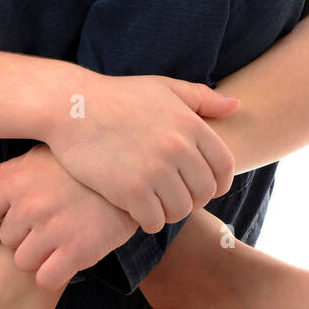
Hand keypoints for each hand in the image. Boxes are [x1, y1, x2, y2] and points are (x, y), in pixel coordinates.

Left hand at [0, 144, 137, 291]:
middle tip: (47, 225)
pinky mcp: (77, 250)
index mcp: (19, 181)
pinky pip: (46, 279)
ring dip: (38, 257)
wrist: (132, 178)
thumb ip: (2, 177)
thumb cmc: (80, 169)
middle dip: (22, 237)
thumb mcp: (39, 160)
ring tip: (59, 240)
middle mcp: (32, 204)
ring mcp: (54, 228)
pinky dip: (54, 275)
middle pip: (7, 241)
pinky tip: (67, 259)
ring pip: (24, 262)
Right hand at [44, 73, 237, 233]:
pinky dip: (148, 220)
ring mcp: (154, 170)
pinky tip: (136, 209)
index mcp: (190, 124)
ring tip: (154, 202)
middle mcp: (177, 147)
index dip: (218, 182)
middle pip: (204, 193)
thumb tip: (236, 106)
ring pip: (180, 211)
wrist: (71, 107)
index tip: (204, 187)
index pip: (225, 167)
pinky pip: (154, 221)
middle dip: (191, 199)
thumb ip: (202, 98)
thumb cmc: (118, 96)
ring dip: (169, 212)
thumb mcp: (163, 88)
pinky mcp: (130, 190)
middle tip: (172, 196)